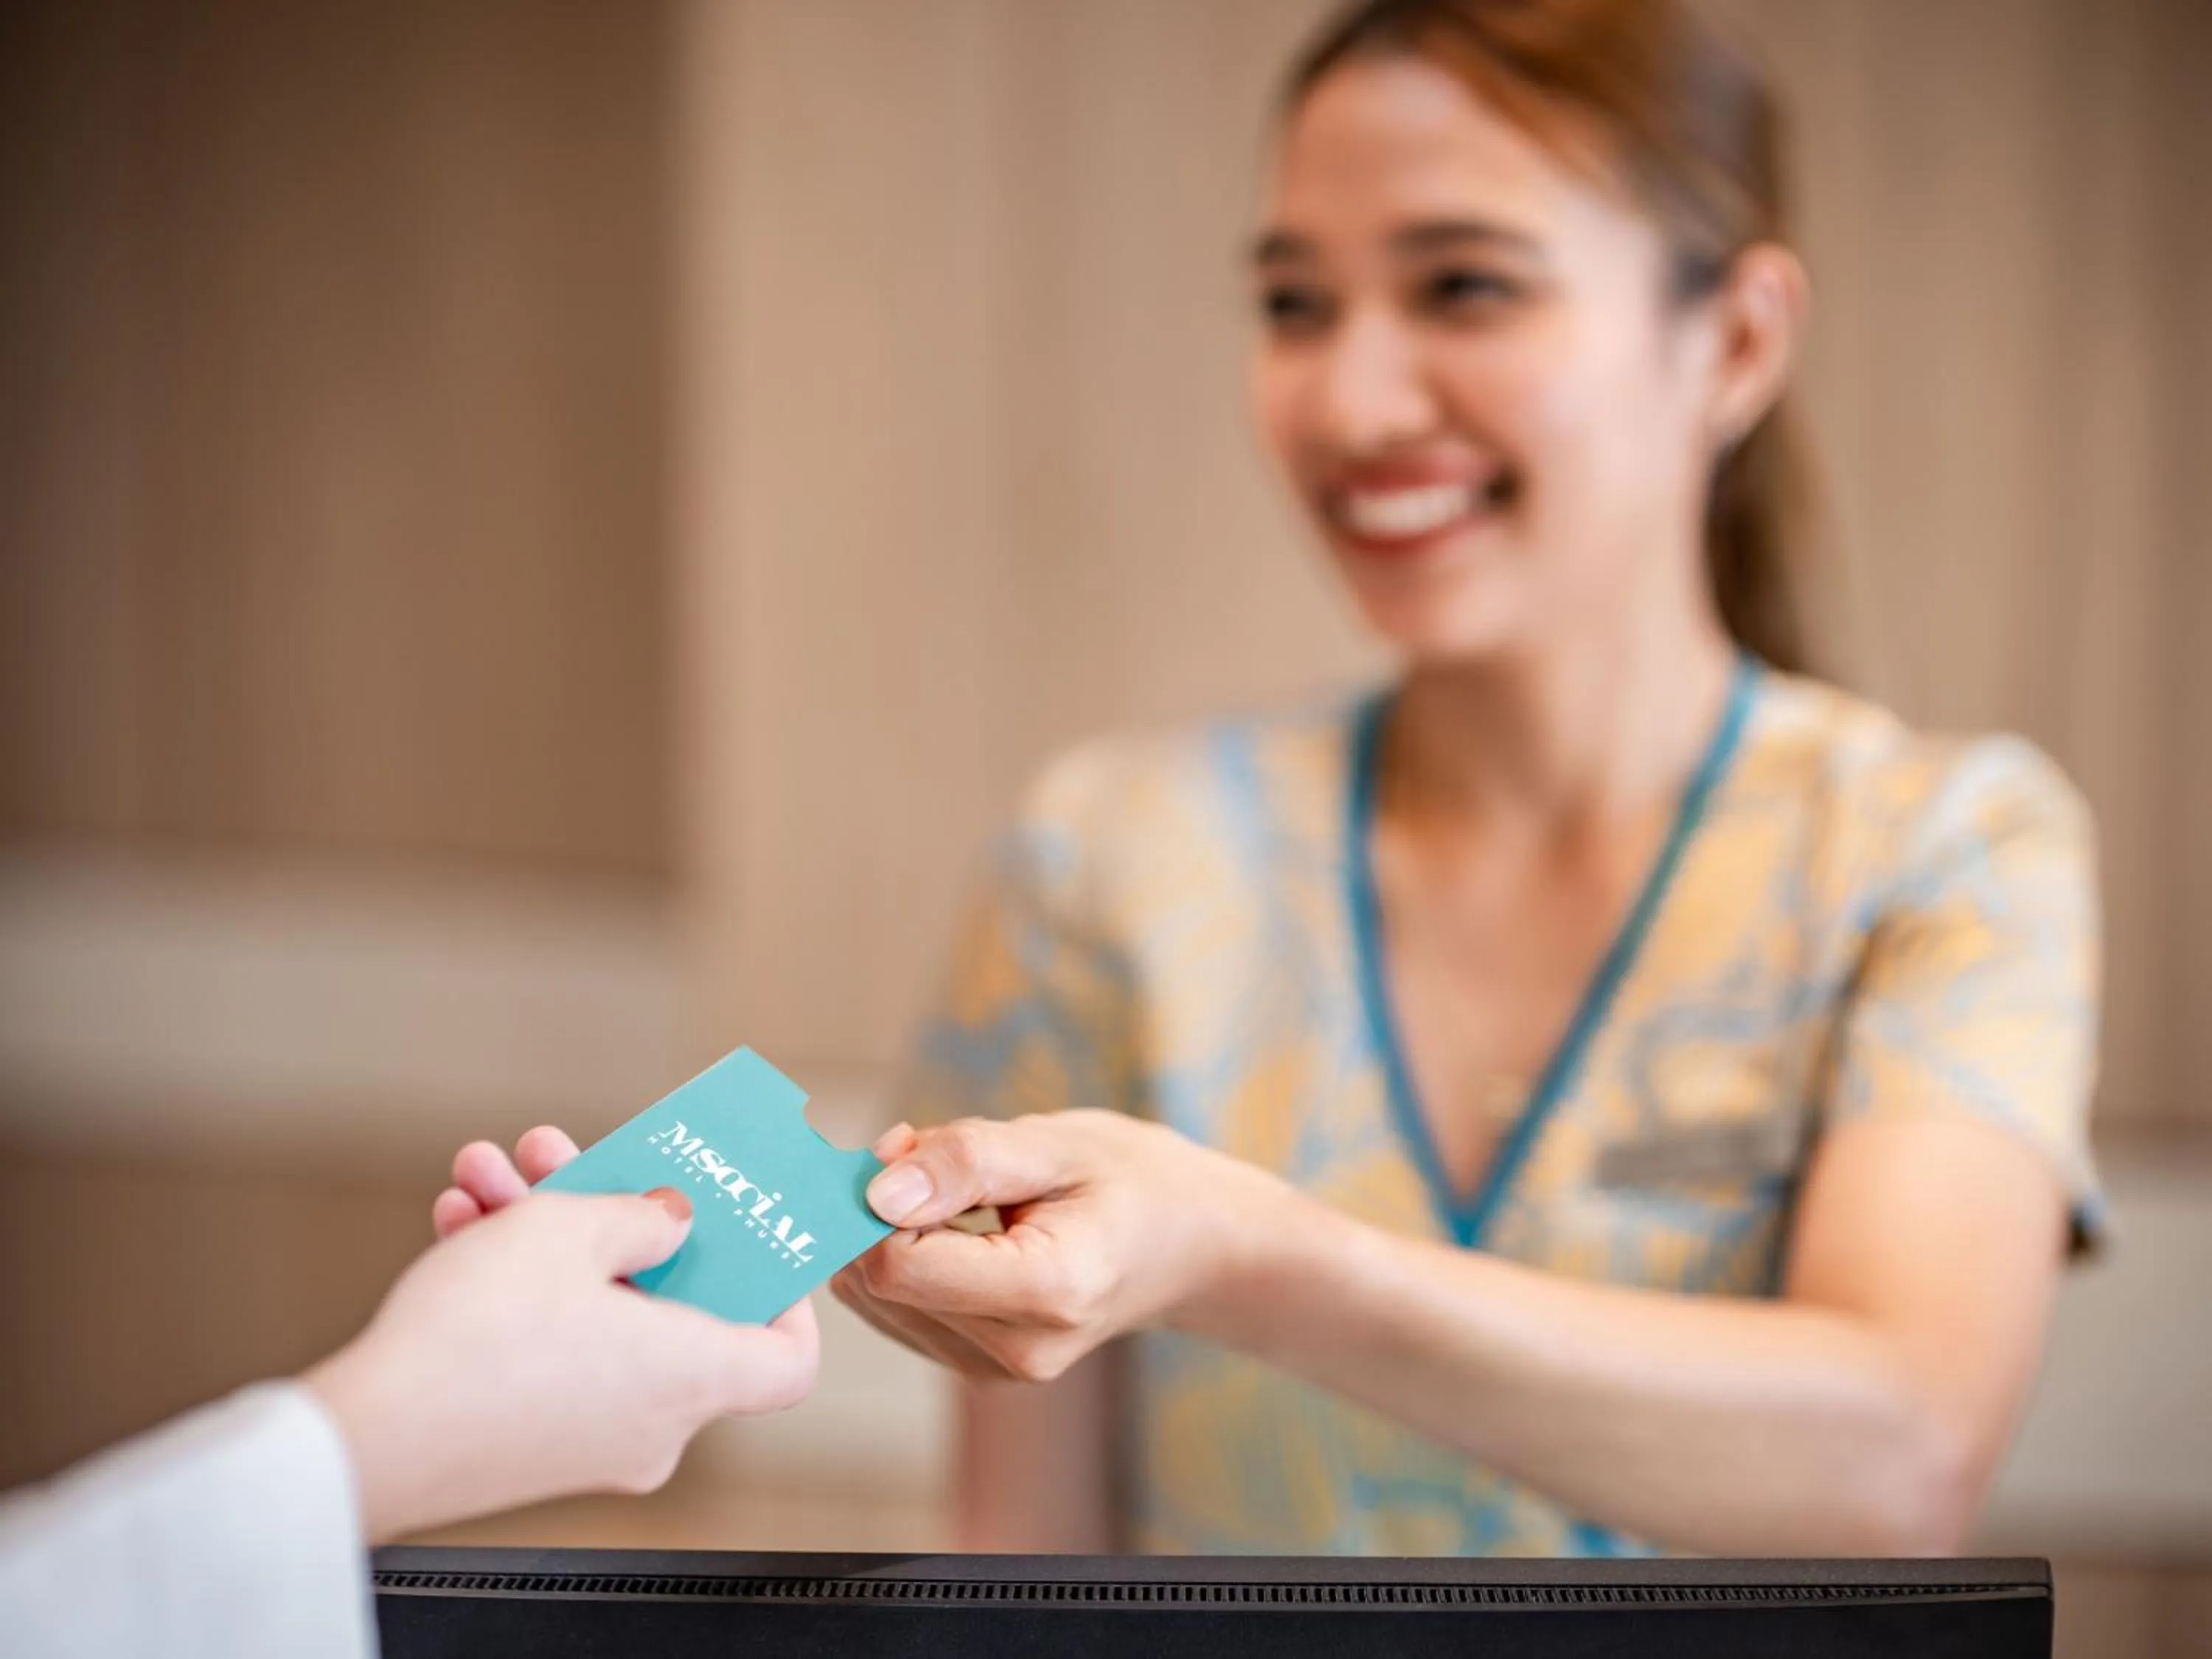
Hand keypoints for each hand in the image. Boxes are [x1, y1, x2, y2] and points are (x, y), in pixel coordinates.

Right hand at [305, 1131, 818, 1544]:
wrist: (367, 1438)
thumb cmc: (483, 1340)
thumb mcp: (573, 1231)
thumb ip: (641, 1215)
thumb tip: (671, 1221)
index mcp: (694, 1376)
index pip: (786, 1361)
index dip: (782, 1298)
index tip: (749, 1245)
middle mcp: (652, 1422)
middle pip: (665, 1303)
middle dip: (614, 1216)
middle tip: (580, 1159)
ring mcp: (585, 1442)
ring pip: (588, 1312)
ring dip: (542, 1232)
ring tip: (493, 1170)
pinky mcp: (522, 1446)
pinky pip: (540, 1349)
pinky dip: (509, 1284)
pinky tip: (459, 1218)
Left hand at [831, 1111, 1284, 1383]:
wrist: (1191, 1245)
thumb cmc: (1131, 1181)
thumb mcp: (1057, 1145)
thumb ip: (966, 1162)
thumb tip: (876, 1192)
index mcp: (1048, 1293)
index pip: (900, 1266)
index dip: (876, 1201)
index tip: (905, 1148)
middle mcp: (1019, 1352)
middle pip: (883, 1285)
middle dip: (881, 1213)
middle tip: (931, 1156)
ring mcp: (999, 1372)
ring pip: (879, 1301)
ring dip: (893, 1234)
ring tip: (963, 1191)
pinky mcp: (980, 1369)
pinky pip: (898, 1312)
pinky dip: (908, 1258)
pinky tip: (961, 1226)